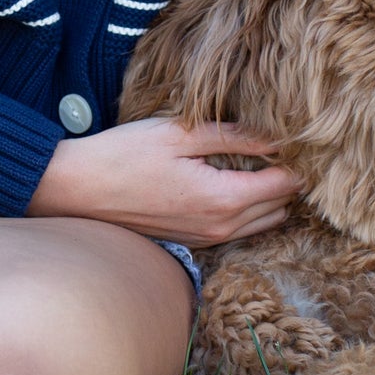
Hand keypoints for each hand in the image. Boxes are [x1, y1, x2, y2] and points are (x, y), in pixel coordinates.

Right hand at [28, 115, 297, 247]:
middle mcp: (221, 227)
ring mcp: (207, 238)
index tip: (294, 136)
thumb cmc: (124, 155)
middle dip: (288, 179)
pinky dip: (248, 209)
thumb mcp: (181, 134)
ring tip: (261, 162)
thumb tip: (277, 137)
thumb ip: (233, 136)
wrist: (77, 190)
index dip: (296, 159)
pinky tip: (234, 181)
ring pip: (263, 222)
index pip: (287, 184)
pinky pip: (238, 230)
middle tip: (281, 146)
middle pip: (281, 206)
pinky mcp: (192, 241)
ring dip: (270, 196)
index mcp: (224, 198)